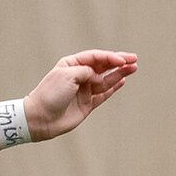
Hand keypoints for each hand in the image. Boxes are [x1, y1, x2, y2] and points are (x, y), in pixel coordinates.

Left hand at [22, 50, 138, 139]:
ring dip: (119, 74)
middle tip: (134, 59)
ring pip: (106, 80)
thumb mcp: (68, 76)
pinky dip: (113, 87)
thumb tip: (99, 77)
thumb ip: (87, 72)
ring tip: (133, 68)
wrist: (41, 118)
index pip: (95, 57)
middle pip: (103, 66)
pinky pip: (104, 94)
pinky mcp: (87, 104)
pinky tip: (122, 81)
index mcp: (72, 64)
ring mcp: (84, 90)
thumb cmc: (50, 94)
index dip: (109, 57)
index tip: (121, 60)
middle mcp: (79, 76)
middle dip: (119, 62)